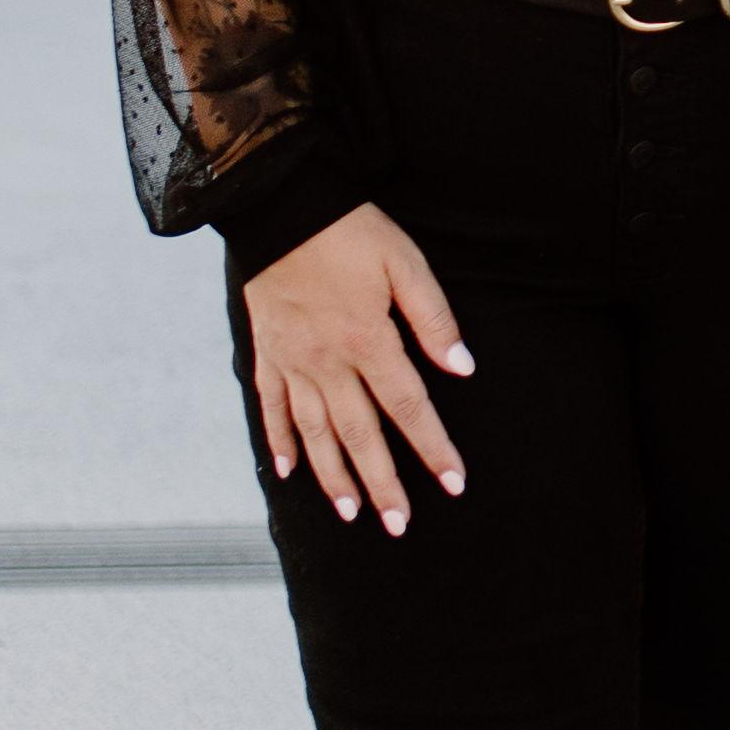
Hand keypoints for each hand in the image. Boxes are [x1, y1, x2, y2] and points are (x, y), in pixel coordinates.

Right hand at [241, 203, 475, 531]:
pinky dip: (280, 442)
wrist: (279, 205)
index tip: (454, 483)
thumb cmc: (349, 230)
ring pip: (316, 433)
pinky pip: (271, 408)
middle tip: (399, 525)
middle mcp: (328, 362)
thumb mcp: (404, 262)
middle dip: (383, 484)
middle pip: (360, 435)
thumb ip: (434, 318)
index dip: (433, 448)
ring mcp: (292, 362)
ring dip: (334, 476)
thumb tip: (462, 367)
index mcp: (368, 341)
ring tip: (352, 513)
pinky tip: (288, 471)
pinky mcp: (267, 353)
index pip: (409, 408)